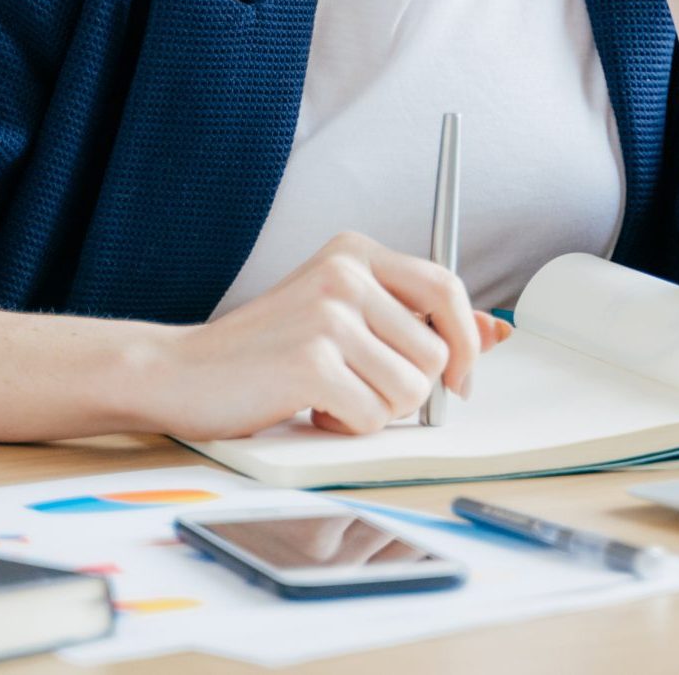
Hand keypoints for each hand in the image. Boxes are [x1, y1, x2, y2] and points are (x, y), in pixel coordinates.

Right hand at [149, 230, 515, 441]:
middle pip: (437, 353)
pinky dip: (347, 427)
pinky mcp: (313, 361)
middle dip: (411, 390)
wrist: (182, 371)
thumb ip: (415, 321)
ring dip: (376, 410)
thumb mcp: (343, 317)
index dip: (465, 341)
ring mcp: (329, 314)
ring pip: (412, 391)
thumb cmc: (265, 350)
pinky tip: (310, 407)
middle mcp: (345, 272)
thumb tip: (496, 331)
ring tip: (329, 394)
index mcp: (355, 251)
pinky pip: (373, 416)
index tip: (460, 379)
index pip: (446, 287)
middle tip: (363, 390)